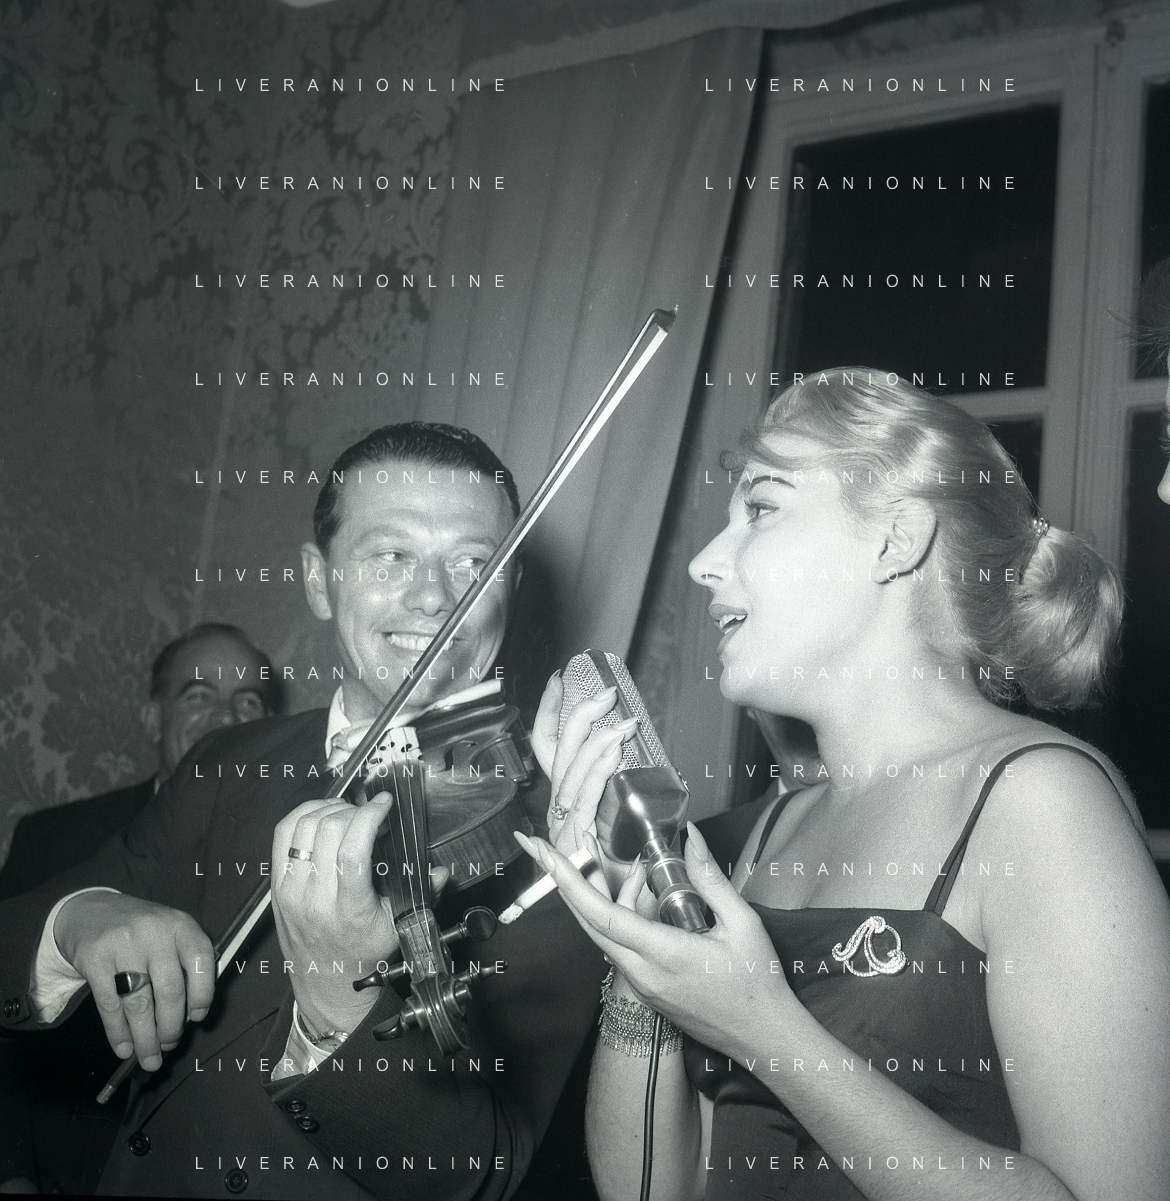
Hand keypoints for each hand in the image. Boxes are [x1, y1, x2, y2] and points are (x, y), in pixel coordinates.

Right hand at [54, 891, 213, 1070]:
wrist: (91, 911)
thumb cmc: (142, 931)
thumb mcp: (170, 932)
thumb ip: (184, 963)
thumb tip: (190, 1016)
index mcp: (181, 925)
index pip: (202, 960)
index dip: (203, 993)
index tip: (198, 1018)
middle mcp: (155, 932)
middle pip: (170, 989)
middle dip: (171, 1026)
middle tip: (170, 1045)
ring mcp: (124, 945)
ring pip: (139, 1003)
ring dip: (146, 1038)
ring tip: (150, 1057)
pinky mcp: (95, 960)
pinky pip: (110, 1005)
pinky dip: (118, 1033)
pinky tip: (124, 1048)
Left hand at [271, 796, 406, 1035]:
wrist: (324, 980)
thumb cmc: (360, 952)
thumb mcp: (396, 927)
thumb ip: (422, 895)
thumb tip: (441, 871)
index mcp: (348, 909)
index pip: (353, 850)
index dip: (370, 817)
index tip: (384, 804)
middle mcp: (315, 898)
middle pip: (330, 830)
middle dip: (355, 810)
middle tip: (370, 813)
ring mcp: (291, 889)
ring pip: (305, 826)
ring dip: (330, 809)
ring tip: (348, 813)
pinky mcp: (276, 884)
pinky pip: (283, 834)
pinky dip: (303, 815)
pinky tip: (322, 816)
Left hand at [516, 823, 795, 1058]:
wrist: (764, 1039)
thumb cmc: (759, 982)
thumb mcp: (743, 923)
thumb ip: (711, 879)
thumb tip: (690, 838)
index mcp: (663, 954)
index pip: (601, 915)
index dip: (568, 880)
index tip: (543, 852)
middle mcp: (641, 972)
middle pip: (586, 923)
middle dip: (559, 879)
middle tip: (538, 844)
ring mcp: (641, 984)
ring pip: (602, 933)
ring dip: (595, 893)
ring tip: (607, 854)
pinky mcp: (646, 989)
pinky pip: (620, 945)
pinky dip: (616, 913)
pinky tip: (639, 890)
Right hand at [531, 672, 639, 893]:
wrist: (634, 925)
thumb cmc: (634, 878)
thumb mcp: (630, 824)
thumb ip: (623, 793)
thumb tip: (627, 747)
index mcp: (571, 801)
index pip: (551, 747)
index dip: (552, 712)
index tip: (560, 680)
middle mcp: (561, 812)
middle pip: (558, 755)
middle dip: (577, 717)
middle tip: (604, 693)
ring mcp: (565, 831)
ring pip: (573, 776)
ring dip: (598, 744)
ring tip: (622, 724)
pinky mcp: (577, 849)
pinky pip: (586, 803)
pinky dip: (597, 775)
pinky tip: (611, 752)